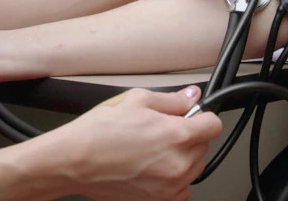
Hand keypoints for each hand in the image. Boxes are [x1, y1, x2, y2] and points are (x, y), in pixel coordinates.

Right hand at [54, 86, 221, 200]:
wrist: (74, 161)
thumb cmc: (99, 131)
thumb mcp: (136, 100)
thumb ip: (171, 100)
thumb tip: (191, 97)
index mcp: (176, 135)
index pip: (213, 125)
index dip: (203, 117)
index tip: (194, 117)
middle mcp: (177, 163)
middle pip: (203, 146)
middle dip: (189, 136)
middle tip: (163, 130)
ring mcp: (168, 185)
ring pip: (194, 168)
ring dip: (182, 158)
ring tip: (155, 149)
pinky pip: (181, 189)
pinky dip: (174, 180)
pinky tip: (154, 168)